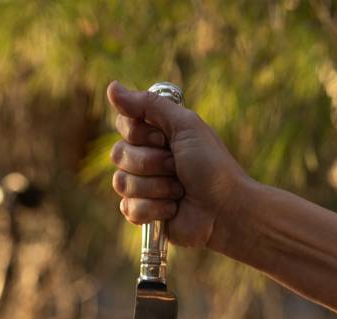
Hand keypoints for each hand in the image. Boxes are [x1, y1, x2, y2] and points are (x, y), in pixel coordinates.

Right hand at [107, 82, 247, 249]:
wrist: (225, 210)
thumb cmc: (212, 167)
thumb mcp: (185, 125)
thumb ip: (149, 104)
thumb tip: (111, 87)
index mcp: (155, 134)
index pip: (123, 124)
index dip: (140, 134)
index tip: (165, 139)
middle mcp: (145, 158)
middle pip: (118, 154)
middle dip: (151, 163)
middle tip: (177, 167)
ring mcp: (142, 187)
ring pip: (121, 183)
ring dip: (156, 187)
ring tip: (179, 191)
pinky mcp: (144, 214)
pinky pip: (129, 209)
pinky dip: (154, 209)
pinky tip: (174, 209)